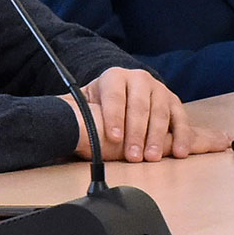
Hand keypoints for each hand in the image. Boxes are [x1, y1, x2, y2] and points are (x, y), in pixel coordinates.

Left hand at [65, 67, 194, 161]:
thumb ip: (70, 107)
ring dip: (157, 137)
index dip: (113, 117)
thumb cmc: (98, 104)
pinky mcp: (174, 101)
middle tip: (133, 155)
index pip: (113, 96)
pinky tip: (179, 152)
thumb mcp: (84, 101)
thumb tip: (52, 114)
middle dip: (135, 133)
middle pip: (138, 106)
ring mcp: (158, 89)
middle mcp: (138, 78)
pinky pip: (180, 119)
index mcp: (113, 77)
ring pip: (159, 113)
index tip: (113, 138)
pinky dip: (181, 136)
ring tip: (152, 157)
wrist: (121, 93)